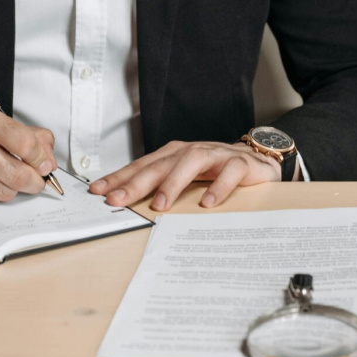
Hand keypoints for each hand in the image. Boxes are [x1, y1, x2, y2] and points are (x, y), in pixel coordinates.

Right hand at [0, 107, 56, 202]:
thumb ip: (25, 134)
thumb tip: (49, 158)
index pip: (26, 143)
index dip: (42, 158)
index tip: (45, 165)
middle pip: (19, 174)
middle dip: (34, 182)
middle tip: (35, 181)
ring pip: (5, 192)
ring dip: (12, 188)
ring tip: (4, 177)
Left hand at [88, 141, 282, 210]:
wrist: (257, 160)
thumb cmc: (215, 171)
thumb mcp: (185, 178)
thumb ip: (161, 187)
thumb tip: (126, 203)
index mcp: (173, 155)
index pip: (141, 166)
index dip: (119, 178)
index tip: (98, 191)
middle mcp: (191, 151)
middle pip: (160, 164)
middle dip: (137, 182)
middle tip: (118, 200)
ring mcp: (216, 155)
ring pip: (191, 162)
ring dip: (173, 183)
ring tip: (160, 204)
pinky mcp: (239, 163)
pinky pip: (228, 173)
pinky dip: (218, 187)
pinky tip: (207, 203)